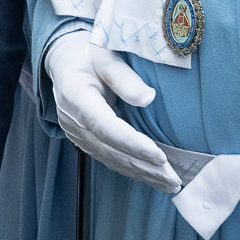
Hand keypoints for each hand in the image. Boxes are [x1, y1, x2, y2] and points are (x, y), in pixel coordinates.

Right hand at [46, 29, 179, 191]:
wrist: (66, 62)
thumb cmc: (88, 55)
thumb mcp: (105, 56)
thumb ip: (124, 77)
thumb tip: (149, 98)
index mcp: (75, 96)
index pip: (105, 127)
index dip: (132, 144)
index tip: (160, 156)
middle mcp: (72, 120)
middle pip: (110, 149)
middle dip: (144, 166)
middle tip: (174, 178)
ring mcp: (76, 133)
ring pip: (111, 159)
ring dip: (142, 173)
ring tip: (170, 183)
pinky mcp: (84, 140)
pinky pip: (109, 159)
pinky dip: (133, 170)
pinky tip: (153, 177)